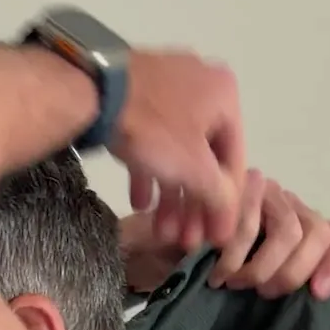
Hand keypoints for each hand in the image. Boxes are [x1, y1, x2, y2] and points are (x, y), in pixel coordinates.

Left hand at [110, 51, 246, 248]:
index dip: (226, 206)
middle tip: (186, 242)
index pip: (234, 162)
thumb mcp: (194, 167)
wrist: (94, 92)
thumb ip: (218, 194)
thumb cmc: (155, 127)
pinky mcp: (137, 98)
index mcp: (226, 96)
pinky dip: (150, 174)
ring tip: (161, 232)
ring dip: (171, 198)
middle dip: (194, 207)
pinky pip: (152, 142)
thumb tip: (230, 216)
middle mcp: (203, 87)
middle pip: (204, 160)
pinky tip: (140, 204)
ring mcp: (168, 91)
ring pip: (177, 154)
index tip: (217, 239)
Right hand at [150, 169, 329, 299]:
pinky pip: (250, 227)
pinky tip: (218, 273)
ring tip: (234, 283)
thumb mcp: (248, 285)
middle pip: (317, 233)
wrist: (151, 252)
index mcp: (295, 225)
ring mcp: (260, 192)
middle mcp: (284, 203)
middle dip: (294, 273)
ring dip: (262, 268)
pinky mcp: (233, 189)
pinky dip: (235, 259)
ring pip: (290, 231)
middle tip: (262, 294)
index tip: (317, 293)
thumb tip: (312, 295)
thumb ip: (279, 280)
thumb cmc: (202, 272)